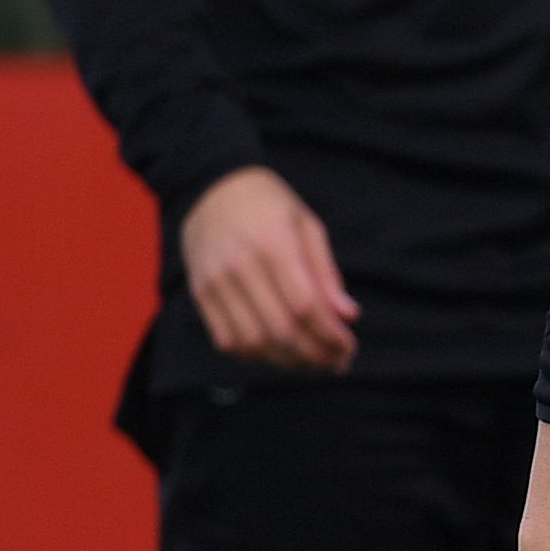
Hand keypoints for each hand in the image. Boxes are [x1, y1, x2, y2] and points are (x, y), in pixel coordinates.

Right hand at [178, 165, 358, 370]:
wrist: (211, 188)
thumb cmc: (269, 205)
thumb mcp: (308, 226)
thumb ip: (327, 272)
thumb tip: (348, 315)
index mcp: (274, 246)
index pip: (305, 306)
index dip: (330, 335)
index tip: (349, 347)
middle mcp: (240, 267)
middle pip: (280, 330)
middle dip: (314, 355)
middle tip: (336, 362)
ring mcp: (215, 283)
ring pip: (253, 341)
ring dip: (286, 361)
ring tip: (312, 362)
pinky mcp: (200, 293)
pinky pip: (226, 339)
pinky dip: (254, 355)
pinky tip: (277, 353)